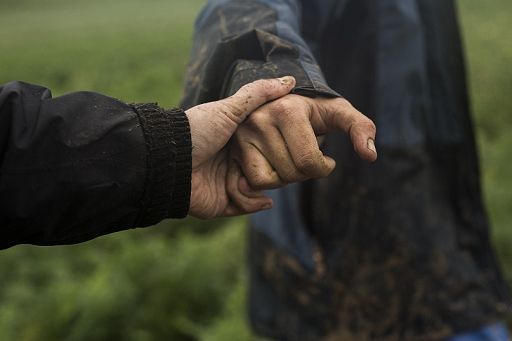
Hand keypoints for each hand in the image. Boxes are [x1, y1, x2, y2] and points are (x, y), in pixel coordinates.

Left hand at [185, 77, 295, 218]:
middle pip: (267, 170)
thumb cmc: (197, 131)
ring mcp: (228, 182)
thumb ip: (258, 94)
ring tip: (260, 184)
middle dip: (278, 173)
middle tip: (286, 171)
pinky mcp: (223, 202)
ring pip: (260, 190)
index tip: (297, 149)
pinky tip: (262, 199)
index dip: (283, 149)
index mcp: (237, 140)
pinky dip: (254, 203)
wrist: (170, 161)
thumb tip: (290, 80)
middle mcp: (234, 161)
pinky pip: (246, 207)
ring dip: (263, 188)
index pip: (269, 147)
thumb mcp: (230, 108)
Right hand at [226, 94, 376, 211]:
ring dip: (288, 177)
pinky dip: (269, 182)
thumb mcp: (340, 113)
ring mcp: (243, 134)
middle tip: (306, 157)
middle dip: (305, 173)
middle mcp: (260, 120)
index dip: (324, 168)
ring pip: (272, 181)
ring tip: (291, 159)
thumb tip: (370, 155)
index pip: (309, 162)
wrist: (280, 100)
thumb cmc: (314, 110)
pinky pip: (254, 183)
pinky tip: (276, 168)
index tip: (327, 160)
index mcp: (288, 110)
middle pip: (291, 174)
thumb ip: (361, 127)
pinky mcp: (235, 148)